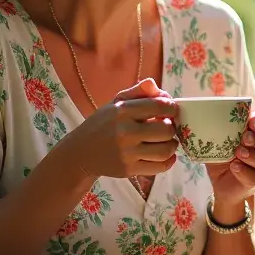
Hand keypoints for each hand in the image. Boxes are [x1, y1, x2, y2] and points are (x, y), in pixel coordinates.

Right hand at [63, 78, 178, 182]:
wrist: (81, 153)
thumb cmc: (102, 124)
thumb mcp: (115, 104)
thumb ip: (137, 92)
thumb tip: (154, 85)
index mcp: (122, 111)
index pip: (159, 106)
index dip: (172, 107)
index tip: (173, 110)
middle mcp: (125, 132)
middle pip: (166, 130)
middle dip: (173, 127)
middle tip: (170, 127)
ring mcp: (126, 153)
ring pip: (165, 150)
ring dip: (173, 145)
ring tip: (169, 141)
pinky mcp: (128, 170)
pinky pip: (158, 167)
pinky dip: (168, 161)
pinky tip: (167, 155)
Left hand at [207, 113, 254, 211]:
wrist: (216, 179)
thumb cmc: (218, 152)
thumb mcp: (214, 136)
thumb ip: (213, 125)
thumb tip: (197, 112)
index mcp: (253, 131)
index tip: (252, 122)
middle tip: (245, 138)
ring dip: (253, 155)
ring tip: (238, 153)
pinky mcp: (252, 179)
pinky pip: (254, 176)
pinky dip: (245, 171)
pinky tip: (234, 167)